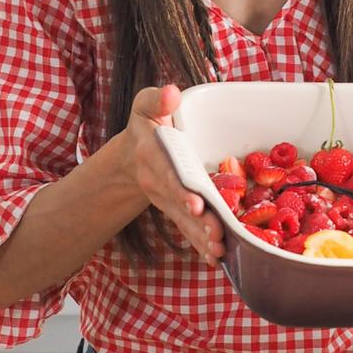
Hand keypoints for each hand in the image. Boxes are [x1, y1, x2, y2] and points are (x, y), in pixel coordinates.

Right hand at [122, 84, 224, 265]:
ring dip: (202, 237)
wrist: (133, 155)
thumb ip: (157, 99)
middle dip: (198, 221)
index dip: (181, 190)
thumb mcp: (146, 105)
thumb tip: (170, 94)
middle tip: (216, 235)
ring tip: (220, 250)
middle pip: (179, 204)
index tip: (196, 203)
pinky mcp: (175, 210)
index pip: (168, 174)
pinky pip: (188, 230)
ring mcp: (166, 200)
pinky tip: (217, 258)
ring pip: (185, 222)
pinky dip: (201, 245)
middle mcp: (157, 182)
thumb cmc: (147, 124)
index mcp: (152, 154)